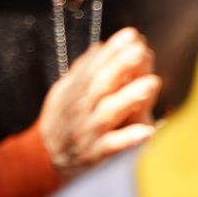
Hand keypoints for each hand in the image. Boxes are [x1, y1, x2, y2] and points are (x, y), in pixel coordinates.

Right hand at [39, 27, 160, 179]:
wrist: (47, 161)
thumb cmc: (65, 122)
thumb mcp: (66, 93)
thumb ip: (84, 71)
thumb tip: (101, 47)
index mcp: (74, 92)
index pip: (92, 67)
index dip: (111, 51)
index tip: (131, 35)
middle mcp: (80, 110)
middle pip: (99, 86)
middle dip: (119, 67)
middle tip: (139, 51)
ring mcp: (88, 132)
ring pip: (107, 113)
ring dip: (128, 98)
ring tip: (151, 83)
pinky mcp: (96, 155)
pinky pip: (112, 147)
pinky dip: (128, 140)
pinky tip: (148, 131)